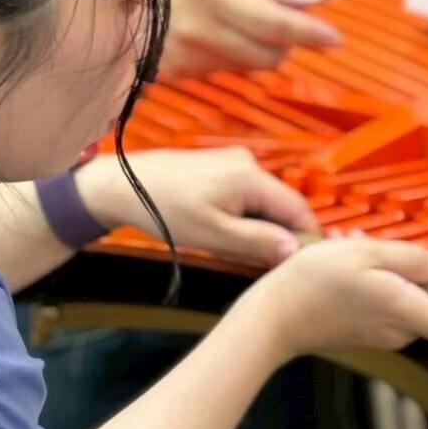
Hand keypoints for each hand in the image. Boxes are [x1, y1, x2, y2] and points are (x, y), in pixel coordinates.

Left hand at [77, 147, 318, 265]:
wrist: (122, 186)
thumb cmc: (165, 211)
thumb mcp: (214, 236)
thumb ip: (257, 242)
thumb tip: (296, 251)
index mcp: (252, 177)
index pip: (299, 210)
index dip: (306, 240)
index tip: (300, 266)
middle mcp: (249, 163)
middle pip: (282, 206)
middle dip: (276, 235)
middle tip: (258, 263)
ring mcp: (234, 162)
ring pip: (263, 203)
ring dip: (257, 228)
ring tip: (232, 248)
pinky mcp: (220, 167)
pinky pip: (246, 196)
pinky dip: (242, 216)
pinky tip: (221, 231)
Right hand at [162, 0, 342, 77]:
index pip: (279, 24)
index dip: (312, 33)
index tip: (335, 38)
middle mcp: (201, 31)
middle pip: (270, 54)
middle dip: (287, 40)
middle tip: (282, 14)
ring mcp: (186, 56)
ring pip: (249, 66)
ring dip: (260, 47)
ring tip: (242, 15)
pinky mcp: (175, 72)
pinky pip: (222, 71)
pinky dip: (232, 54)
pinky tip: (215, 29)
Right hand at [251, 238, 427, 360]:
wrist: (273, 317)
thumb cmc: (314, 282)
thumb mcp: (368, 253)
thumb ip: (416, 260)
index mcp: (406, 311)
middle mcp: (400, 330)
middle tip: (402, 247)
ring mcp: (383, 335)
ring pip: (410, 303)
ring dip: (398, 274)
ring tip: (363, 248)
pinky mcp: (366, 333)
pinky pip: (388, 307)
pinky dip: (380, 284)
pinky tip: (351, 263)